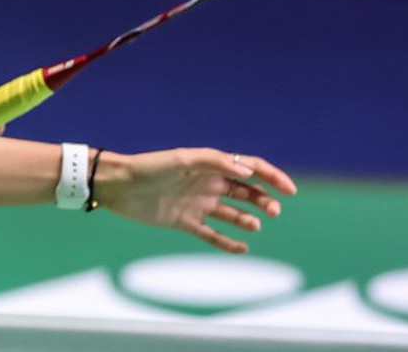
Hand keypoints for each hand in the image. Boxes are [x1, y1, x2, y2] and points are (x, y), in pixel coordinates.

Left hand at [95, 148, 296, 253]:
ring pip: (232, 213)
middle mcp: (206, 184)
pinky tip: (242, 248)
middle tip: (274, 211)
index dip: (271, 177)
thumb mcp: (182, 160)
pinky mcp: (184, 222)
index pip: (248, 168)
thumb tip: (247, 171)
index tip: (289, 190)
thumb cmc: (149, 167)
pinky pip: (212, 234)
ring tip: (254, 225)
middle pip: (246, 192)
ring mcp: (197, 204)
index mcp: (209, 165)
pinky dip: (228, 242)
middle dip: (265, 201)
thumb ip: (214, 162)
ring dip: (248, 219)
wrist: (118, 186)